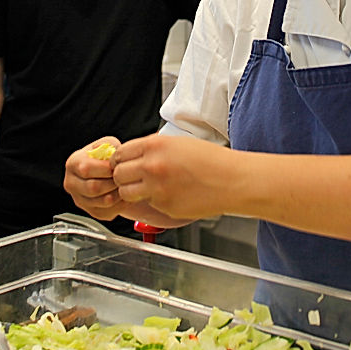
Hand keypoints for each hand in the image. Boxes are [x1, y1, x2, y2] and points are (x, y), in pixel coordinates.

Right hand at [64, 137, 126, 220]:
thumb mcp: (106, 144)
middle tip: (124, 177)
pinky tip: (124, 194)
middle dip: (113, 182)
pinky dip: (120, 204)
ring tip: (125, 185)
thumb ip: (109, 145)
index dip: (106, 168)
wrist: (105, 172)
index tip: (118, 166)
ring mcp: (80, 200)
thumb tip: (112, 153)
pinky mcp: (91, 212)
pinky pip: (108, 212)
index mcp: (72, 164)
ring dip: (119, 194)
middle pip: (93, 188)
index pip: (86, 169)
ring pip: (102, 202)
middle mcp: (71, 184)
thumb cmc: (105, 157)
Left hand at [111, 134, 232, 220]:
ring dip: (132, 191)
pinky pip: (148, 204)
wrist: (232, 181)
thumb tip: (133, 155)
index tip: (123, 164)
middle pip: (118, 175)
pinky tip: (170, 194)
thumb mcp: (178, 142)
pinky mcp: (164, 206)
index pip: (120, 154)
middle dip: (122, 177)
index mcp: (154, 146)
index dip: (119, 160)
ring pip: (126, 193)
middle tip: (132, 178)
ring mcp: (157, 189)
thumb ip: (152, 148)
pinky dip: (154, 201)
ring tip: (147, 188)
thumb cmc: (211, 161)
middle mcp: (152, 167)